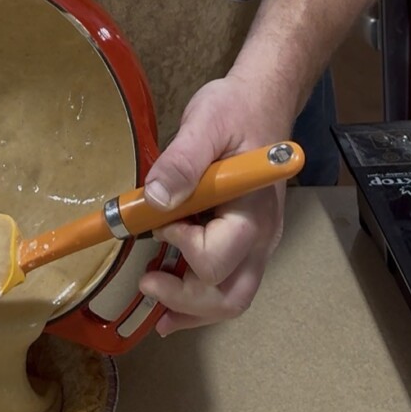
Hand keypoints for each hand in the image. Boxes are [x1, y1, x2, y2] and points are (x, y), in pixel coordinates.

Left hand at [138, 72, 293, 334]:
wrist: (262, 102)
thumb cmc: (235, 110)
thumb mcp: (205, 123)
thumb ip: (182, 160)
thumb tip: (156, 200)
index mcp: (252, 211)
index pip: (218, 257)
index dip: (183, 248)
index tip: (160, 222)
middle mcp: (262, 238)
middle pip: (230, 297)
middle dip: (185, 301)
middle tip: (147, 282)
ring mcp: (258, 245)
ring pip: (232, 299)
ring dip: (192, 309)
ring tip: (155, 298)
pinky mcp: (247, 243)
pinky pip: (229, 283)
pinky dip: (199, 298)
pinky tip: (170, 297)